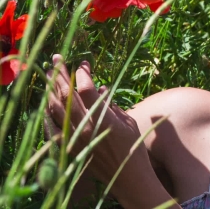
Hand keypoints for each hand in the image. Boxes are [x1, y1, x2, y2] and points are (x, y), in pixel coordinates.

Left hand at [45, 54, 151, 201]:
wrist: (128, 178)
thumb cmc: (134, 149)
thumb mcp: (128, 123)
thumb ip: (112, 106)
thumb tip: (100, 89)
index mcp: (103, 120)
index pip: (86, 91)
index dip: (83, 75)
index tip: (83, 64)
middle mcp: (86, 128)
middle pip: (68, 96)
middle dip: (61, 75)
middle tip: (56, 59)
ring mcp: (75, 138)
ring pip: (57, 109)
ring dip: (51, 90)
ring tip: (48, 75)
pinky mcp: (71, 147)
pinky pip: (54, 126)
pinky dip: (49, 112)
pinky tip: (48, 102)